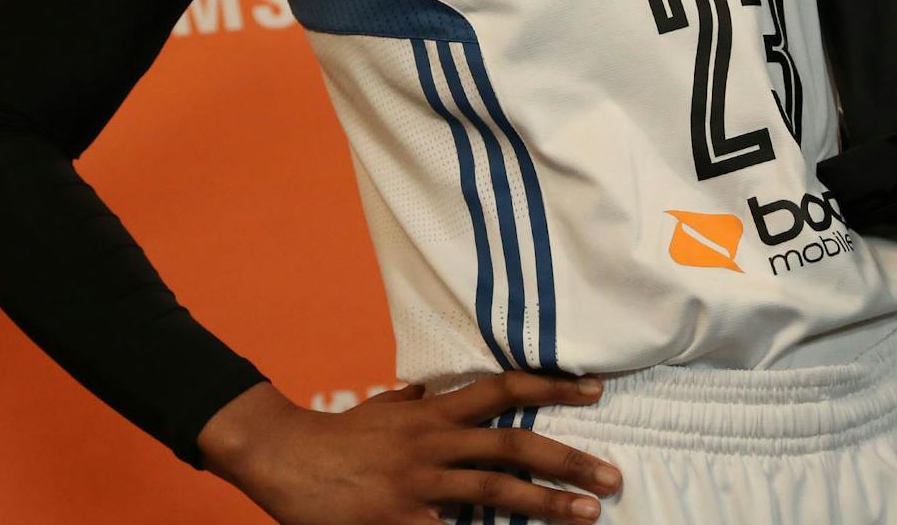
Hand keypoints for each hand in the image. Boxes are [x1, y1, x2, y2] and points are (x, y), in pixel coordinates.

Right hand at [198, 373, 620, 523]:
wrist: (283, 456)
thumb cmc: (336, 437)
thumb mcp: (383, 408)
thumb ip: (414, 402)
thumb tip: (431, 390)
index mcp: (434, 412)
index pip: (504, 388)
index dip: (552, 385)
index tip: (596, 389)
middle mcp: (434, 441)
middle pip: (514, 443)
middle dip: (568, 459)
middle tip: (612, 475)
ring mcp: (420, 483)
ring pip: (495, 489)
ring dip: (546, 502)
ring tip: (588, 513)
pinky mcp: (401, 520)